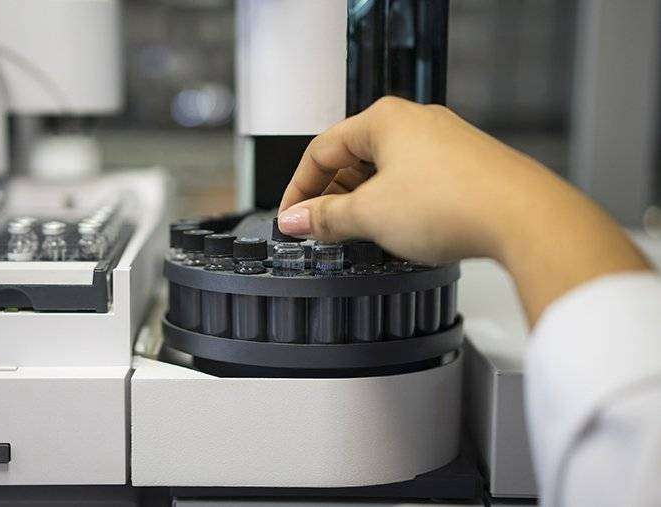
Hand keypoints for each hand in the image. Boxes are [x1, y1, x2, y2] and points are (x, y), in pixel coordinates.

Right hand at [276, 96, 648, 322]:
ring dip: (364, 205)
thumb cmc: (453, 203)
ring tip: (358, 238)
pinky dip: (396, 207)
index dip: (299, 189)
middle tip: (321, 233)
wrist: (524, 218)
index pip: (322, 150)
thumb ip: (326, 217)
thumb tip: (297, 219)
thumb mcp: (371, 215)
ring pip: (386, 173)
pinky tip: (397, 234)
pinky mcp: (466, 167)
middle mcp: (416, 123)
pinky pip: (416, 183)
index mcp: (384, 120)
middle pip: (354, 159)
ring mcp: (445, 143)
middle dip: (332, 198)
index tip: (291, 219)